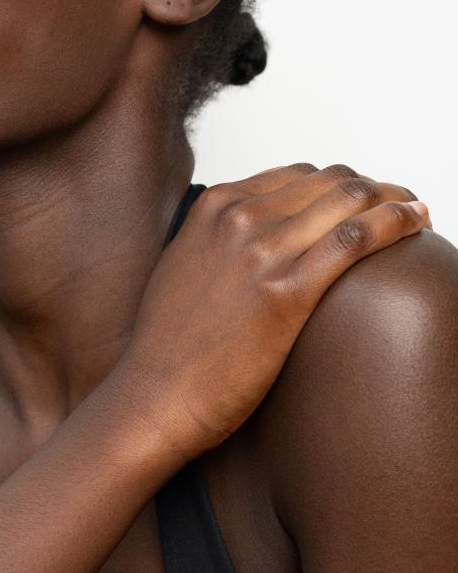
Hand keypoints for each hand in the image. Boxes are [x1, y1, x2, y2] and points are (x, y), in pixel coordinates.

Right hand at [114, 163, 430, 461]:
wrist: (155, 397)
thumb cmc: (169, 349)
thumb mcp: (184, 269)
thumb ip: (218, 241)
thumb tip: (258, 238)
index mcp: (214, 207)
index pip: (298, 175)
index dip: (340, 185)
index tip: (365, 200)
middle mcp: (237, 218)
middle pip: (330, 181)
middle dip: (375, 188)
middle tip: (403, 204)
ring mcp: (261, 252)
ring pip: (349, 200)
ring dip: (395, 200)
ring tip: (417, 214)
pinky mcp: (285, 292)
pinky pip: (355, 239)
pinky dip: (395, 222)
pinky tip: (416, 224)